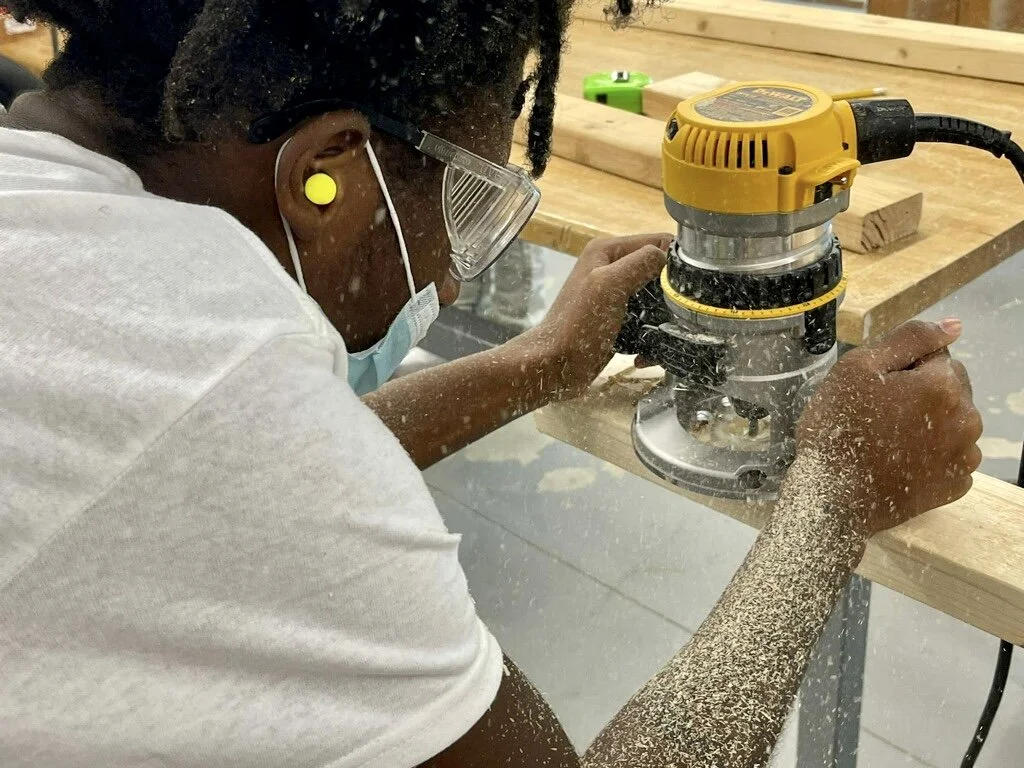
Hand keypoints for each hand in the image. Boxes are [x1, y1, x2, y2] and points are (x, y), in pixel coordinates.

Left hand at [526, 232, 671, 399]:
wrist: (554, 367)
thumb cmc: (578, 325)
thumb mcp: (609, 284)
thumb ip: (640, 262)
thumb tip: (670, 256)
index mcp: (608, 251)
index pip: (658, 242)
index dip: (678, 261)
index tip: (691, 286)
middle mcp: (611, 269)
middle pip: (661, 274)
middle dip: (672, 297)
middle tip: (680, 317)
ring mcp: (614, 297)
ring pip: (656, 302)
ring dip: (663, 323)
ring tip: (663, 340)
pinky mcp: (617, 322)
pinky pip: (646, 324)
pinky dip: (650, 340)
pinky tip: (646, 355)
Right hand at [794, 319, 982, 537]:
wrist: (833, 498)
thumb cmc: (838, 428)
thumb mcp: (858, 368)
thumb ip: (909, 340)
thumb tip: (954, 326)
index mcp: (943, 385)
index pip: (936, 356)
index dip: (902, 368)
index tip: (875, 389)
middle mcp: (966, 418)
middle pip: (949, 389)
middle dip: (922, 393)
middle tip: (879, 414)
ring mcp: (964, 455)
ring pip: (953, 421)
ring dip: (930, 422)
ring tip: (889, 439)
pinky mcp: (956, 484)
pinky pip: (951, 456)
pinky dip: (932, 454)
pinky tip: (902, 461)